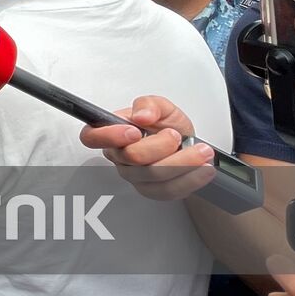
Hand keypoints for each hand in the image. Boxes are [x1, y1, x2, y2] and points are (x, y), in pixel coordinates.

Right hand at [78, 95, 215, 200]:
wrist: (187, 146)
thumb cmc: (169, 126)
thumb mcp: (162, 106)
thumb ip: (149, 105)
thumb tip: (141, 115)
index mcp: (113, 132)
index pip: (92, 137)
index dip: (109, 136)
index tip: (134, 131)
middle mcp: (119, 156)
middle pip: (131, 157)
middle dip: (161, 145)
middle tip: (176, 136)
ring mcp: (134, 176)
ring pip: (153, 175)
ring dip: (183, 162)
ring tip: (201, 151)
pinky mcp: (151, 190)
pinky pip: (168, 190)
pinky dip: (191, 178)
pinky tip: (202, 168)